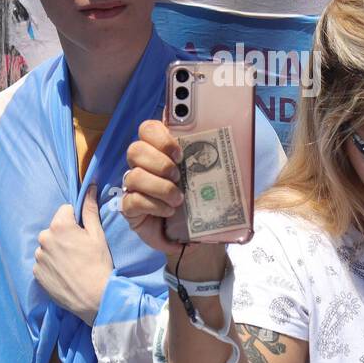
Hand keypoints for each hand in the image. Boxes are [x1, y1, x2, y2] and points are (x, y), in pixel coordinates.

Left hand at [33, 184, 113, 323]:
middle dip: (65, 235)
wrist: (94, 298)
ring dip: (57, 251)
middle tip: (80, 251)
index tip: (84, 234)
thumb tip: (90, 187)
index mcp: (59, 225)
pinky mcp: (36, 273)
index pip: (65, 211)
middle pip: (55, 229)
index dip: (76, 221)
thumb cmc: (99, 264)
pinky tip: (65, 274)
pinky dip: (52, 265)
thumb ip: (90, 209)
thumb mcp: (97, 235)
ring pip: (48, 246)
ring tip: (72, 265)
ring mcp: (38, 257)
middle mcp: (43, 239)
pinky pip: (43, 262)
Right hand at [121, 120, 228, 282]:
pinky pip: (133, 200)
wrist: (190, 233)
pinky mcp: (130, 208)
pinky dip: (154, 205)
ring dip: (159, 187)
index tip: (179, 153)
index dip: (160, 137)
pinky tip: (169, 211)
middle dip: (159, 163)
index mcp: (160, 150)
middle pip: (135, 149)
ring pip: (134, 176)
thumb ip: (211, 156)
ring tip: (178, 198)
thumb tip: (233, 136)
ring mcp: (134, 186)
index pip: (148, 129)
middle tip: (178, 176)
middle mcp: (142, 165)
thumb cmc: (198, 199)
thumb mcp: (207, 176)